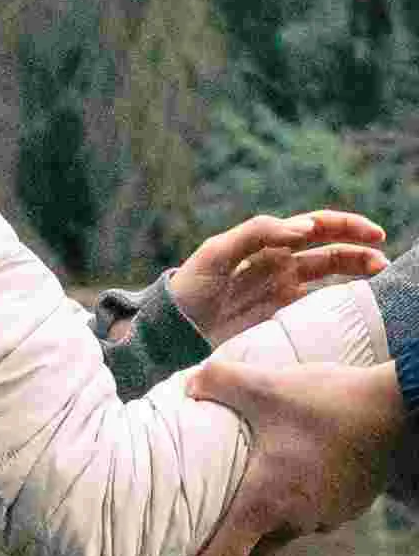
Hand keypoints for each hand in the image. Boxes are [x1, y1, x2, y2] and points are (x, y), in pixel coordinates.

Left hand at [159, 360, 406, 555]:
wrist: (400, 410)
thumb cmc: (328, 404)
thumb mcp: (265, 386)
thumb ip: (217, 383)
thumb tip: (187, 385)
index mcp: (264, 505)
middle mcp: (294, 522)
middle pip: (248, 554)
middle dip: (222, 554)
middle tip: (195, 544)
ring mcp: (325, 518)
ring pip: (281, 533)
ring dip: (261, 525)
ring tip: (242, 500)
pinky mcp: (349, 505)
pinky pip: (309, 515)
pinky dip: (291, 506)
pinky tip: (286, 478)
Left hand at [168, 211, 387, 345]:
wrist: (172, 330)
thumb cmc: (189, 288)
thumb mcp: (216, 253)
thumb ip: (258, 233)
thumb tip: (304, 227)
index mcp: (266, 243)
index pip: (314, 227)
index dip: (344, 226)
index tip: (371, 234)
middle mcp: (279, 264)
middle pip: (328, 251)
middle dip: (358, 250)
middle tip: (382, 260)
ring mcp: (281, 291)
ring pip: (328, 277)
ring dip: (354, 274)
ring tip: (377, 277)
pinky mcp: (280, 318)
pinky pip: (315, 305)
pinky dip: (338, 302)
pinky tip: (354, 304)